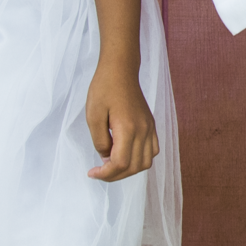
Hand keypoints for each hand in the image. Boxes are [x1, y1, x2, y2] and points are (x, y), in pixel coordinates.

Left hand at [86, 62, 157, 180]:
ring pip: (146, 162)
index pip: (120, 163)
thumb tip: (105, 156)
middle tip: (99, 172)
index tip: (92, 172)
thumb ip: (99, 140)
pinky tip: (126, 155)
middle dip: (115, 175)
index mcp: (127, 128)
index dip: (105, 174)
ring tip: (112, 165)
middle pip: (134, 167)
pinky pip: (153, 150)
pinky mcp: (151, 125)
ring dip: (129, 170)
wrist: (121, 70)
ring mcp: (150, 128)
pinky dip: (140, 159)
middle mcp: (143, 131)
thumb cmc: (104, 88)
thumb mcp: (93, 115)